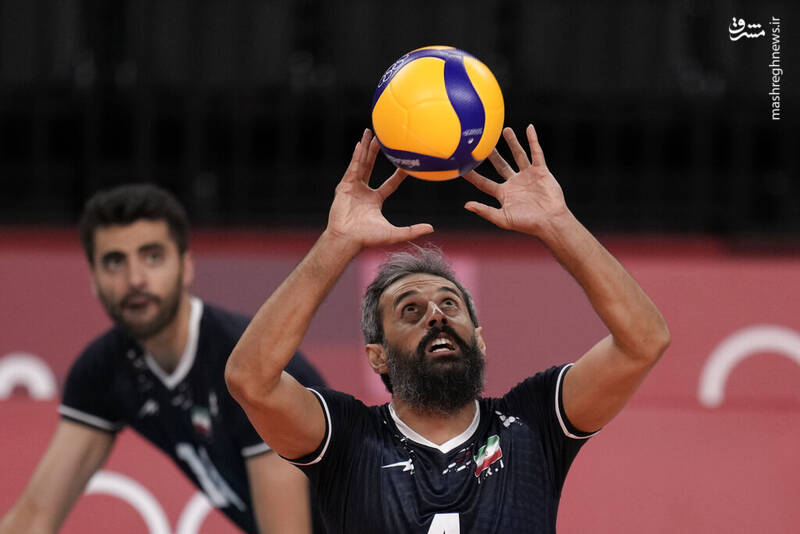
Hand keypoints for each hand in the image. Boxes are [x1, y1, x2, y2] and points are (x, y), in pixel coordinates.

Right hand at [326, 129, 432, 250]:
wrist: (347, 239)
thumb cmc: (368, 239)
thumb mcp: (394, 234)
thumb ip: (412, 231)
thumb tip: (431, 229)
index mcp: (375, 201)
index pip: (390, 184)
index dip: (398, 174)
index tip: (406, 164)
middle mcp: (364, 192)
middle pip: (371, 167)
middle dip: (376, 152)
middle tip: (383, 138)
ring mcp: (353, 188)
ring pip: (361, 163)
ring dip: (365, 148)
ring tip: (369, 133)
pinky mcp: (344, 186)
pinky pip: (352, 168)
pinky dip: (356, 156)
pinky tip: (360, 144)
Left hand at [464, 125, 569, 236]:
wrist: (550, 221)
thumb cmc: (527, 224)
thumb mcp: (503, 219)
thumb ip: (485, 211)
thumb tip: (467, 205)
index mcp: (503, 194)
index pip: (483, 183)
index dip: (472, 175)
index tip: (461, 166)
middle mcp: (514, 183)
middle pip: (500, 165)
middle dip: (492, 155)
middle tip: (483, 142)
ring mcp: (527, 176)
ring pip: (518, 155)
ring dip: (512, 142)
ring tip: (505, 130)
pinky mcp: (540, 171)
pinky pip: (536, 153)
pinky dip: (533, 140)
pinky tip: (529, 128)